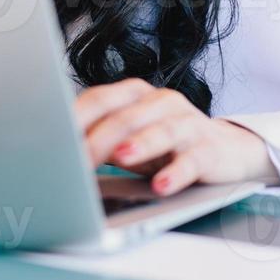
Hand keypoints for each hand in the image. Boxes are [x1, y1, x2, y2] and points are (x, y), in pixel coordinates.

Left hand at [74, 78, 279, 195]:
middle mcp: (162, 102)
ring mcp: (188, 123)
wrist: (225, 150)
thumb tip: (57, 155)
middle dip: (99, 140)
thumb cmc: (165, 146)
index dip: (75, 120)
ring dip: (140, 145)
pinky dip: (176, 173)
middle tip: (77, 161)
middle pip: (126, 117)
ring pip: (162, 131)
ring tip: (121, 158)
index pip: (100, 99)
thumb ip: (100, 139)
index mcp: (136, 95)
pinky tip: (162, 185)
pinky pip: (192, 160)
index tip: (53, 142)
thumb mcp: (131, 138)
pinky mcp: (210, 149)